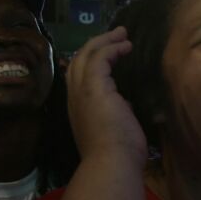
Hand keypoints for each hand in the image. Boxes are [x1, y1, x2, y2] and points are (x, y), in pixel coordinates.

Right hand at [67, 28, 145, 165]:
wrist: (111, 164)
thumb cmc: (118, 155)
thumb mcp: (115, 129)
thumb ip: (116, 114)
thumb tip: (124, 107)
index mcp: (79, 108)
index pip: (78, 77)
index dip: (92, 62)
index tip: (111, 54)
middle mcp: (74, 97)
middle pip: (78, 61)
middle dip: (97, 45)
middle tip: (116, 35)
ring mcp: (81, 92)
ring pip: (86, 55)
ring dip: (105, 42)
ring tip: (123, 34)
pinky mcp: (94, 88)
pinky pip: (99, 58)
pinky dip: (111, 48)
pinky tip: (126, 46)